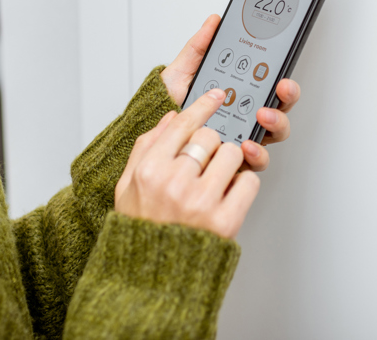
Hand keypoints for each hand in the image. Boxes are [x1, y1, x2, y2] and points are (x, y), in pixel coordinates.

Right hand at [114, 88, 260, 238]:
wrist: (151, 279)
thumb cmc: (141, 230)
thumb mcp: (127, 185)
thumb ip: (146, 147)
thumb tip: (171, 117)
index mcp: (149, 171)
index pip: (182, 124)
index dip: (203, 106)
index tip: (216, 96)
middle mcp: (175, 183)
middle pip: (210, 137)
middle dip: (213, 144)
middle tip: (208, 158)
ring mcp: (201, 202)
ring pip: (233, 154)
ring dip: (230, 162)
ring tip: (217, 178)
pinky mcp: (225, 221)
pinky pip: (249, 182)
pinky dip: (243, 185)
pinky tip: (228, 195)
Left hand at [160, 16, 301, 170]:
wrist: (151, 130)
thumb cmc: (169, 104)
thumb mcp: (183, 71)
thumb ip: (199, 47)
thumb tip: (214, 22)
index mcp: (240, 93)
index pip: (271, 86)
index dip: (283, 82)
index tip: (282, 76)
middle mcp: (246, 115)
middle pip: (280, 108)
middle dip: (286, 99)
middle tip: (279, 90)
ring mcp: (243, 137)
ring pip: (274, 134)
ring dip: (276, 124)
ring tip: (262, 117)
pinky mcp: (235, 160)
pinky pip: (256, 161)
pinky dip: (257, 155)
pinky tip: (246, 147)